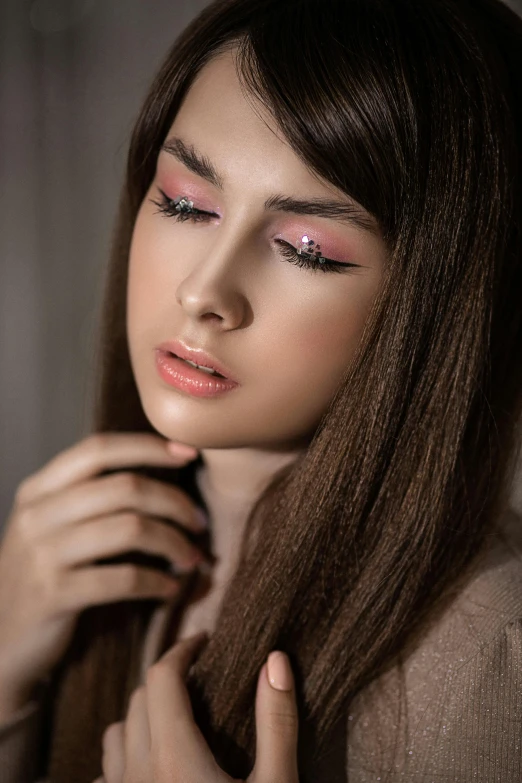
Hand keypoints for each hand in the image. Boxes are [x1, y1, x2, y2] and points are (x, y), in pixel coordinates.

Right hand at [0, 432, 208, 719]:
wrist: (0, 643)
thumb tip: (159, 469)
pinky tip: (170, 588)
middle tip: (199, 523)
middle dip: (174, 502)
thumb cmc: (42, 577)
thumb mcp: (50, 526)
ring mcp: (42, 554)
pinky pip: (123, 578)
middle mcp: (37, 514)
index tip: (189, 454)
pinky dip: (156, 581)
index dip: (148, 447)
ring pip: (131, 528)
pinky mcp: (53, 595)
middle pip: (125, 487)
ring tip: (192, 558)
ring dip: (174, 541)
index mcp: (38, 489)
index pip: (98, 449)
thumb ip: (88, 496)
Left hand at [97, 632, 298, 782]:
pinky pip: (107, 776)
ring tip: (174, 719)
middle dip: (167, 679)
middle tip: (199, 678)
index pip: (163, 677)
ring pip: (115, 736)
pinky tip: (150, 767)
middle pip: (138, 700)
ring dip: (140, 717)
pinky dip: (124, 760)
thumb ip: (276, 724)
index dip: (182, 649)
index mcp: (174, 757)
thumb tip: (276, 660)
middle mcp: (138, 774)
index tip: (204, 640)